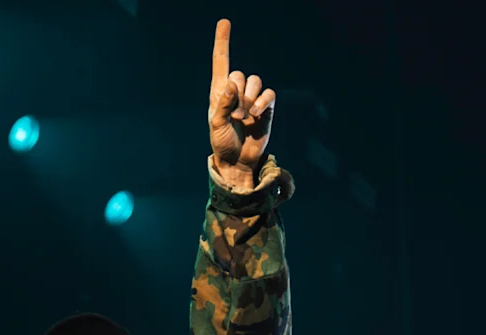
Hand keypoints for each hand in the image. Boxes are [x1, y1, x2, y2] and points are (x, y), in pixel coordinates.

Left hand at [207, 19, 275, 188]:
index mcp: (219, 92)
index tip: (225, 22)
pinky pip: (268, 94)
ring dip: (249, 101)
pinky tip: (256, 116)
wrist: (237, 160)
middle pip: (240, 74)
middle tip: (234, 116)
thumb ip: (223, 103)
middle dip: (237, 95)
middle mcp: (236, 91)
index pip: (221, 62)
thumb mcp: (216, 125)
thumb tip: (231, 83)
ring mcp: (252, 98)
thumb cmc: (222, 143)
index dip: (223, 41)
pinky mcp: (266, 107)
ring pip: (255, 82)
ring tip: (244, 118)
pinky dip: (262, 103)